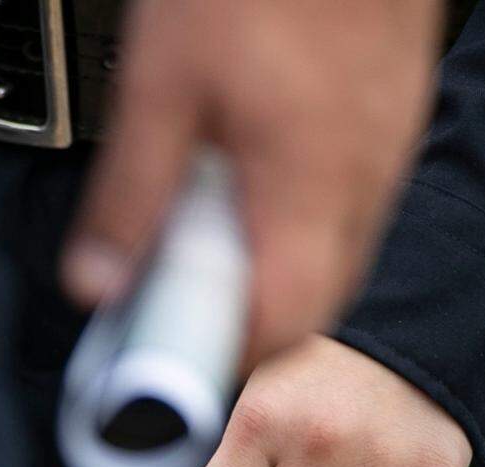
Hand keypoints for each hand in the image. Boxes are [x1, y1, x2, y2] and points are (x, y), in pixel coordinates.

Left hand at [60, 0, 440, 367]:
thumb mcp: (159, 84)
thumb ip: (129, 196)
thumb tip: (98, 282)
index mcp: (307, 190)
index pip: (276, 328)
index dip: (222, 360)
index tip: (173, 364)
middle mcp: (361, 188)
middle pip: (307, 306)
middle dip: (241, 322)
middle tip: (180, 300)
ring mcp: (384, 159)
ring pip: (330, 261)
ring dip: (268, 272)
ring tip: (209, 235)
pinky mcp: (386, 129)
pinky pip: (345, 211)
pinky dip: (293, 225)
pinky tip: (252, 186)